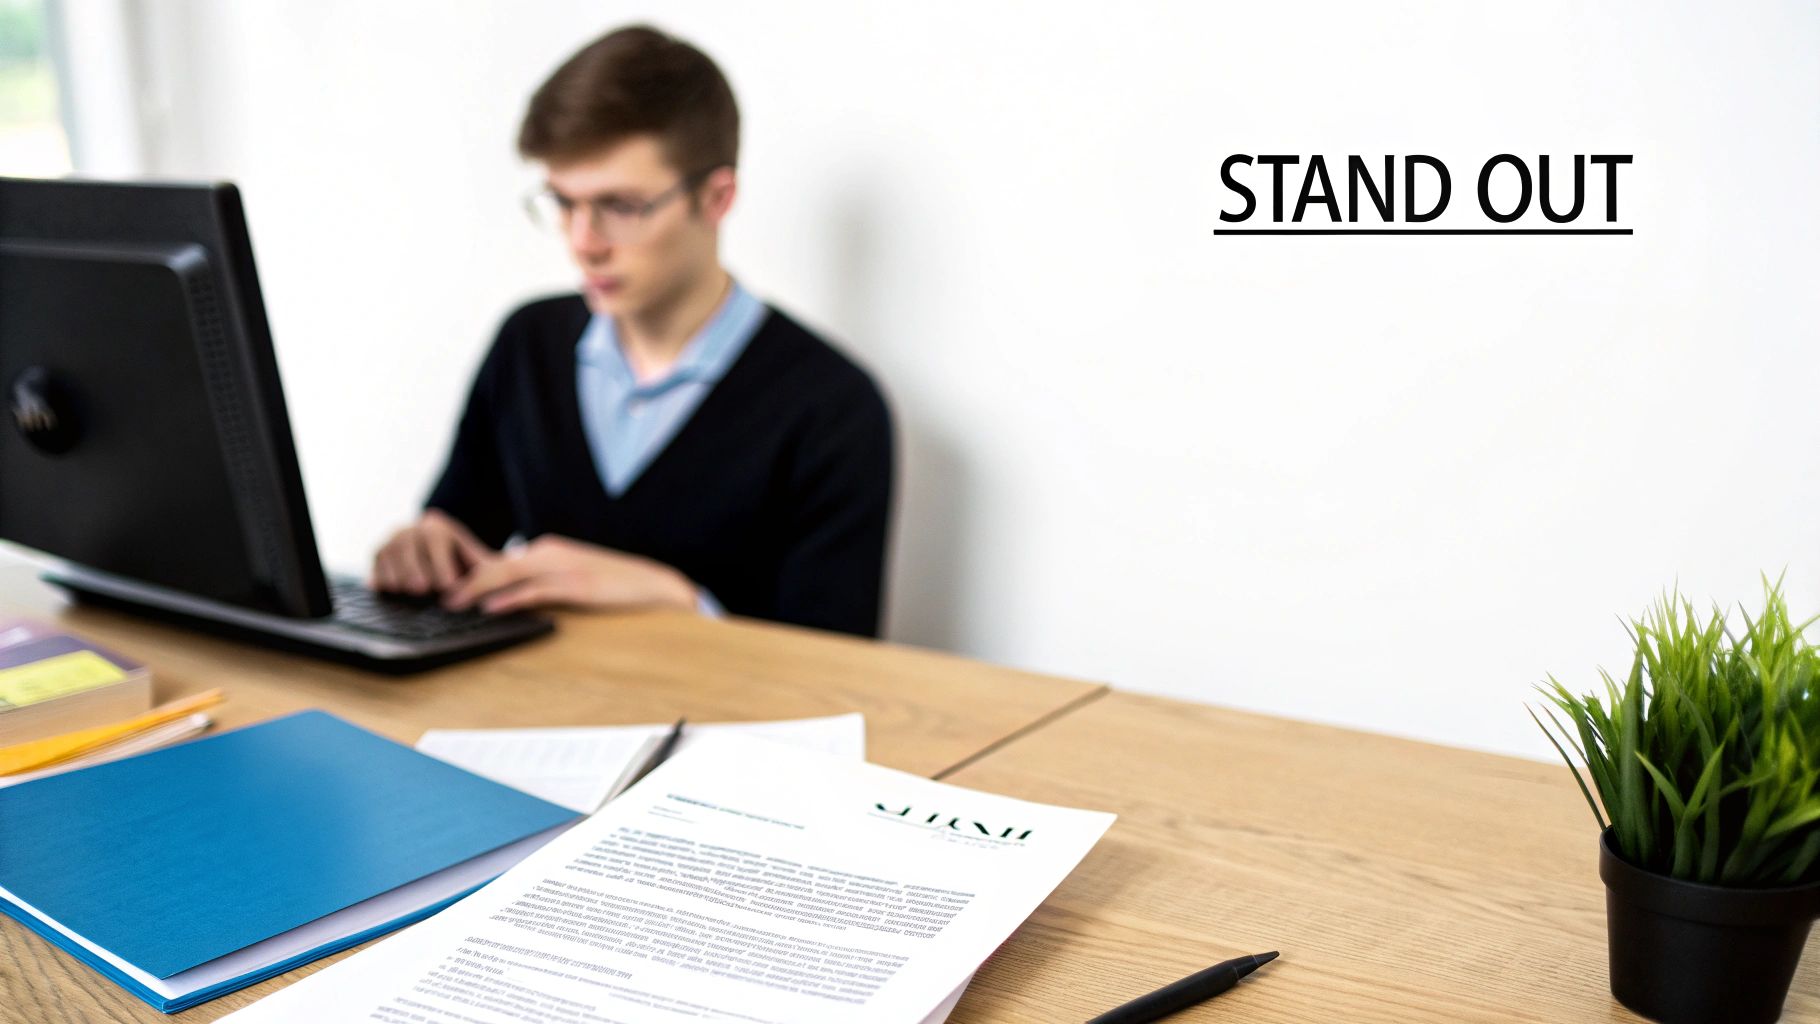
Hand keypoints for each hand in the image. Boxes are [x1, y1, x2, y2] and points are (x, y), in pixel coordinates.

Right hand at [370, 508, 493, 595]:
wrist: (435, 556)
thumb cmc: (459, 564)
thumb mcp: (474, 563)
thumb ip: (483, 571)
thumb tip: (488, 588)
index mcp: (437, 527)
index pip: (436, 541)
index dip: (440, 563)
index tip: (447, 585)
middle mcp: (412, 528)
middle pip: (408, 545)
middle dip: (415, 568)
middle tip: (422, 589)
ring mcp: (392, 539)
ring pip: (389, 552)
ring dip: (396, 572)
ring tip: (405, 590)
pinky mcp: (378, 552)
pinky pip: (375, 561)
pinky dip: (380, 575)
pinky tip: (389, 589)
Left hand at [441, 534, 697, 614]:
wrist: (655, 585)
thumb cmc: (613, 585)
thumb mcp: (572, 579)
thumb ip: (541, 583)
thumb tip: (508, 598)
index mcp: (547, 550)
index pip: (499, 559)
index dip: (469, 573)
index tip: (445, 587)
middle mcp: (550, 552)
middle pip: (496, 563)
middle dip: (463, 579)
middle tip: (436, 595)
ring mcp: (564, 567)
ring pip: (510, 573)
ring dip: (477, 588)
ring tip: (452, 602)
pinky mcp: (578, 585)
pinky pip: (536, 590)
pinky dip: (509, 598)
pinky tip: (490, 607)